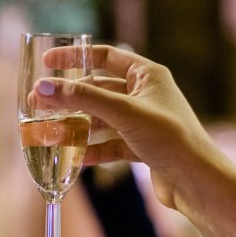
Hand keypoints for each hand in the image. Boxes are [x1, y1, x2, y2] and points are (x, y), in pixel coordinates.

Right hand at [33, 45, 221, 209]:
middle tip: (40, 106)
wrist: (196, 180)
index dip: (74, 57)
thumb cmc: (169, 137)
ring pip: (102, 119)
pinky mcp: (143, 147)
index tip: (48, 62)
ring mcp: (144, 121)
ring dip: (78, 127)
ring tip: (52, 135)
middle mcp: (146, 94)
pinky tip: (77, 158)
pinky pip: (111, 144)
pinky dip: (94, 150)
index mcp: (147, 75)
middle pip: (98, 90)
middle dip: (70, 100)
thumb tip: (43, 88)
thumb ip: (82, 98)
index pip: (104, 56)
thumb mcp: (122, 112)